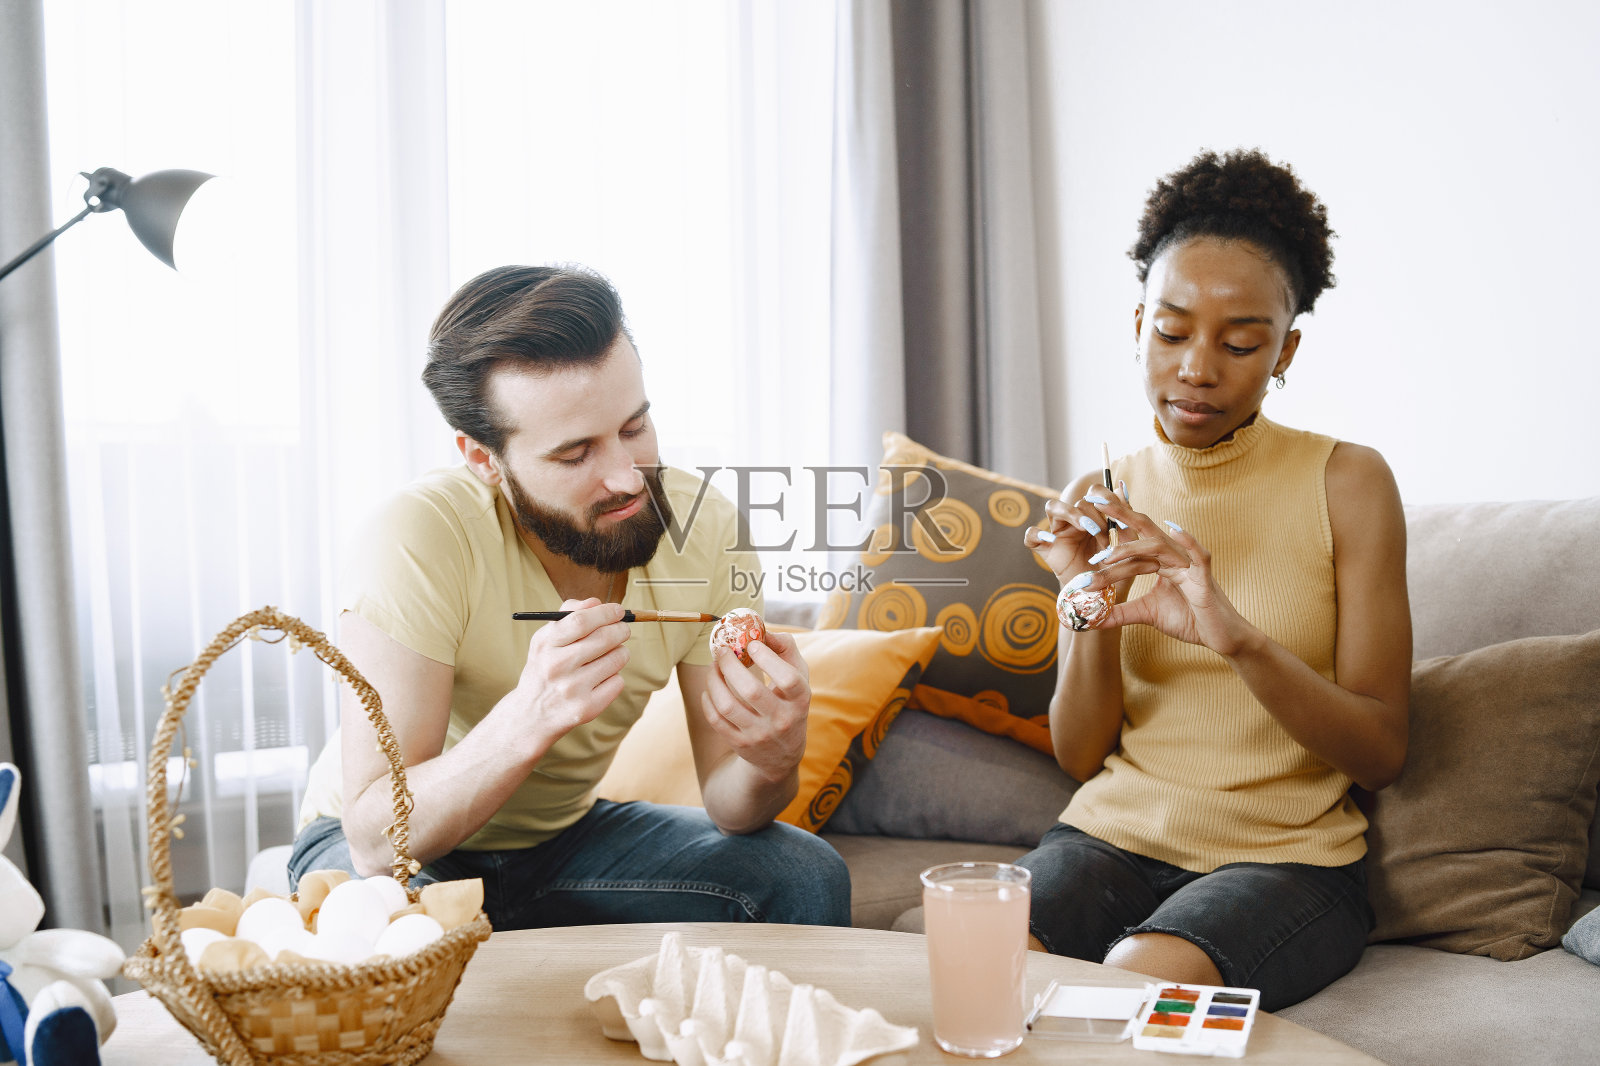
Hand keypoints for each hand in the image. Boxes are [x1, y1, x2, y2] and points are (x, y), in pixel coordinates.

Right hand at [511, 598, 630, 748]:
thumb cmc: (545, 669)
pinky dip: (615, 677)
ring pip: (617, 659)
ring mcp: (572, 689)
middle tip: (623, 629)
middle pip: (604, 638)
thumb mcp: (545, 641)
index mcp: (546, 645)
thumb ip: (569, 615)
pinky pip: (618, 682)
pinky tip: (600, 680)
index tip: (618, 610)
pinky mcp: (587, 708)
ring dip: (620, 653)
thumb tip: (596, 602)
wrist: (531, 715)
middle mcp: (557, 666)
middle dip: (621, 630)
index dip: (605, 612)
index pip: (581, 620)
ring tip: (609, 656)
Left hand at [699, 630, 809, 783]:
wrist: (781, 756)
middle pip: (751, 691)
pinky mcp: (740, 744)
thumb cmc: (789, 704)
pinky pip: (715, 720)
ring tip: (713, 666)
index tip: (752, 645)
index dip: (768, 659)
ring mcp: (759, 735)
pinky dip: (708, 700)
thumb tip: (763, 632)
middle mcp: (781, 720)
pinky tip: (710, 688)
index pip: (788, 679)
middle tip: (723, 650)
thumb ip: (786, 650)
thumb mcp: (799, 679)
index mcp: (800, 701)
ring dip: (714, 680)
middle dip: (731, 665)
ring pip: (727, 706)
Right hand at [1025, 475, 1128, 585]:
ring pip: (1052, 506)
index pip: (1094, 492)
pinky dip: (1037, 534)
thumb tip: (1123, 487)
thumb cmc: (1115, 569)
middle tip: (1102, 532)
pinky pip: (1031, 535)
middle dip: (1092, 513)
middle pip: (1077, 500)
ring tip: (1085, 528)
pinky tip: (1051, 539)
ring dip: (1070, 513)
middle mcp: (1075, 521)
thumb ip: (1124, 517)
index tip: (1115, 513)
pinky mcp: (1044, 549)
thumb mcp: (1125, 544)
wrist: (1102, 595)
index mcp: (1095, 516)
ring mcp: (1058, 533)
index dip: (1103, 495)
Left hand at [1065, 502, 1254, 655]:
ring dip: (1131, 549)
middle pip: (1144, 529)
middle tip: (1094, 500)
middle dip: (1120, 514)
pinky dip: (1188, 541)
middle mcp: (1174, 557)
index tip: (1089, 510)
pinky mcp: (1204, 578)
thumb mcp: (1147, 614)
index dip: (1113, 525)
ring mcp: (1189, 565)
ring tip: (1106, 557)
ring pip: (1158, 546)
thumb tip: (1092, 620)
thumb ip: (1120, 613)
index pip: (1133, 539)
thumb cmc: (1190, 620)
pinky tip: (1173, 529)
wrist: (1221, 637)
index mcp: (1161, 561)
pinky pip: (1198, 555)